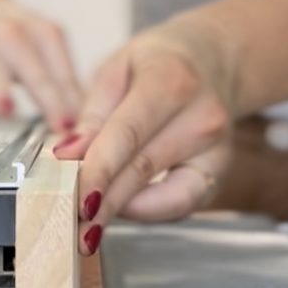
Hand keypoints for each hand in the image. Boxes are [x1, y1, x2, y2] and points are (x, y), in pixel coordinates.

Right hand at [0, 0, 82, 132]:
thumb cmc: (11, 34)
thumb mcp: (42, 44)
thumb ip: (62, 79)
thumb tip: (86, 117)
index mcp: (44, 33)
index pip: (62, 70)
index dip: (73, 99)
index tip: (83, 126)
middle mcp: (14, 33)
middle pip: (34, 69)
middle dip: (49, 98)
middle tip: (62, 125)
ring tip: (6, 107)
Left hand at [54, 15, 238, 249]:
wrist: (212, 61)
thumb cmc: (156, 64)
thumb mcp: (115, 70)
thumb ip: (92, 114)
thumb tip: (69, 157)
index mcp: (171, 82)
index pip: (127, 135)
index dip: (96, 170)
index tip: (69, 196)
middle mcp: (202, 117)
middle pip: (142, 170)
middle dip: (102, 202)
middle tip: (68, 223)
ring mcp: (217, 149)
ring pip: (162, 194)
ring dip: (122, 211)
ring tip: (87, 226)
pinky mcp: (218, 173)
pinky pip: (182, 204)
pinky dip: (149, 212)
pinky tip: (122, 211)